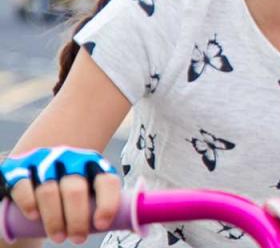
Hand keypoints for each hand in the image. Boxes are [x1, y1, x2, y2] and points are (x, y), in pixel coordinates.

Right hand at [1, 147, 120, 243]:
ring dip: (54, 219)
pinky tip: (34, 216)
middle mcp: (71, 160)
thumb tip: (139, 224)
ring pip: (49, 191)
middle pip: (76, 190)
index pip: (107, 181)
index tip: (101, 225)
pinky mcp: (20, 168)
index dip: (107, 204)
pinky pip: (24, 185)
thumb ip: (109, 204)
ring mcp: (45, 163)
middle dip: (77, 219)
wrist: (40, 165)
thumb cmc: (75, 187)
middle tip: (78, 238)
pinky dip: (29, 202)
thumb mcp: (92, 189)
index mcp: (95, 165)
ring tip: (59, 237)